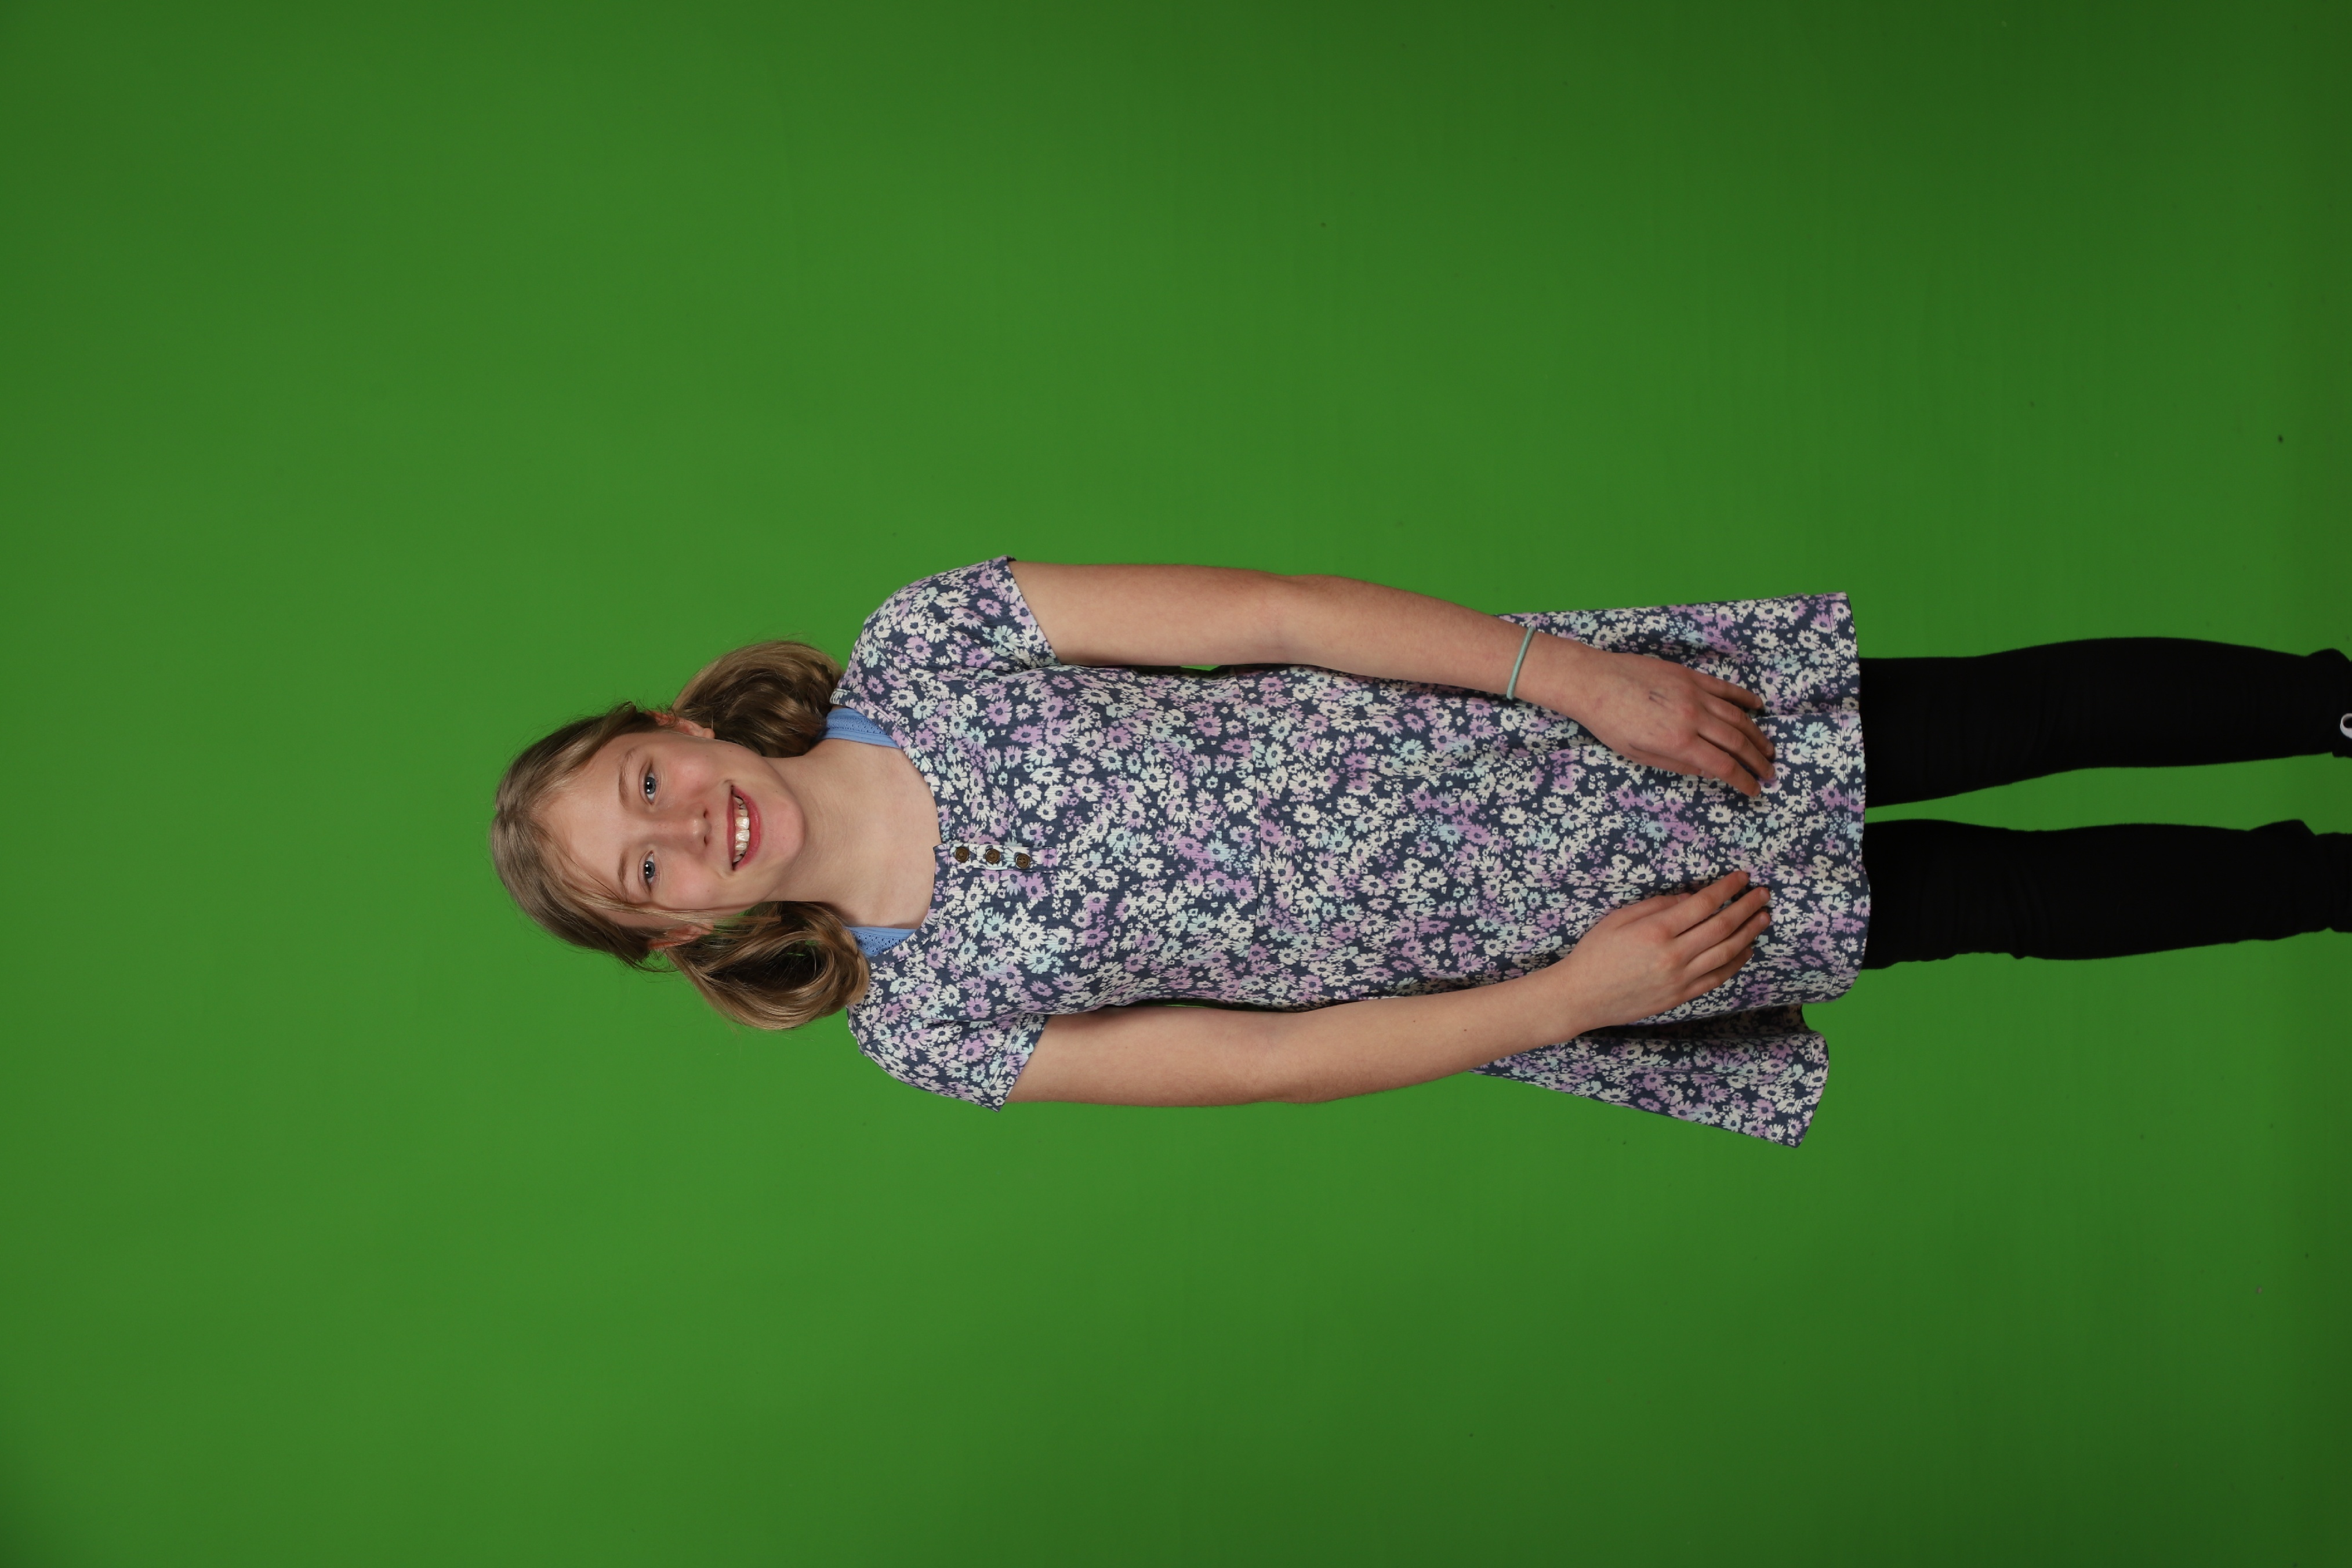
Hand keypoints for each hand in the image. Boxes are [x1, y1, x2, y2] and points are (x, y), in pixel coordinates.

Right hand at [1539, 870, 1770, 1029]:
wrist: (1582, 997)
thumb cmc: (1595, 953)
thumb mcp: (1618, 918)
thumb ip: (1656, 905)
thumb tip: (1690, 898)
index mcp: (1656, 931)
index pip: (1703, 904)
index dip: (1726, 889)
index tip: (1741, 878)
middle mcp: (1673, 955)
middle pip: (1722, 927)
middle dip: (1746, 907)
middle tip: (1763, 894)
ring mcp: (1680, 978)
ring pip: (1727, 953)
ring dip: (1749, 933)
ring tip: (1763, 918)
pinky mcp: (1681, 996)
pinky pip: (1717, 978)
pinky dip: (1736, 963)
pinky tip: (1747, 949)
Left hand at [1542, 644, 1776, 795]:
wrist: (1593, 683)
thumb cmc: (1609, 723)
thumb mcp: (1638, 755)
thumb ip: (1676, 764)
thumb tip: (1708, 771)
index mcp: (1678, 742)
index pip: (1723, 766)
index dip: (1743, 781)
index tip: (1755, 790)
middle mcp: (1692, 717)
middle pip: (1737, 742)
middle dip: (1757, 761)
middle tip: (1769, 772)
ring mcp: (1694, 693)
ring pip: (1737, 716)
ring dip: (1757, 734)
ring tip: (1769, 749)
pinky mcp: (1690, 676)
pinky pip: (1726, 688)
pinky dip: (1745, 698)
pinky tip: (1758, 708)